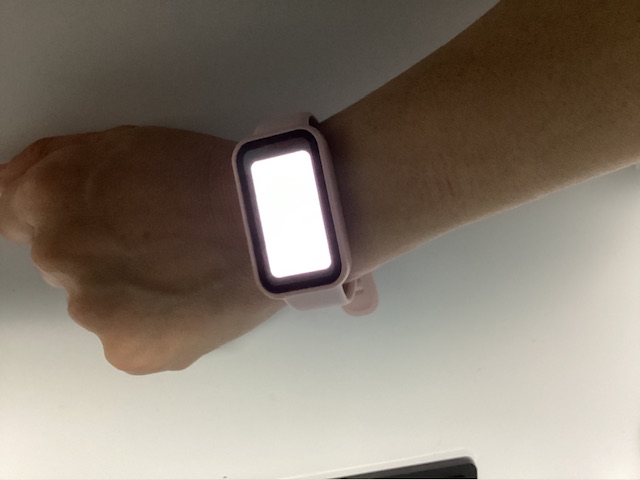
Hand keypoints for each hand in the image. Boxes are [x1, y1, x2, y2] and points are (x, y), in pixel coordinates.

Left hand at [0, 126, 283, 373]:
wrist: (275, 225)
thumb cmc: (213, 179)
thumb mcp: (128, 143)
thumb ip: (53, 163)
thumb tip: (7, 184)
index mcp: (52, 201)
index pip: (11, 214)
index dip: (56, 216)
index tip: (90, 223)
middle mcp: (60, 259)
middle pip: (64, 261)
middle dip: (102, 251)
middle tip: (163, 240)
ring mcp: (94, 312)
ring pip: (99, 302)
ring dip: (130, 291)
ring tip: (185, 271)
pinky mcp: (128, 351)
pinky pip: (126, 338)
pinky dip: (152, 325)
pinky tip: (188, 302)